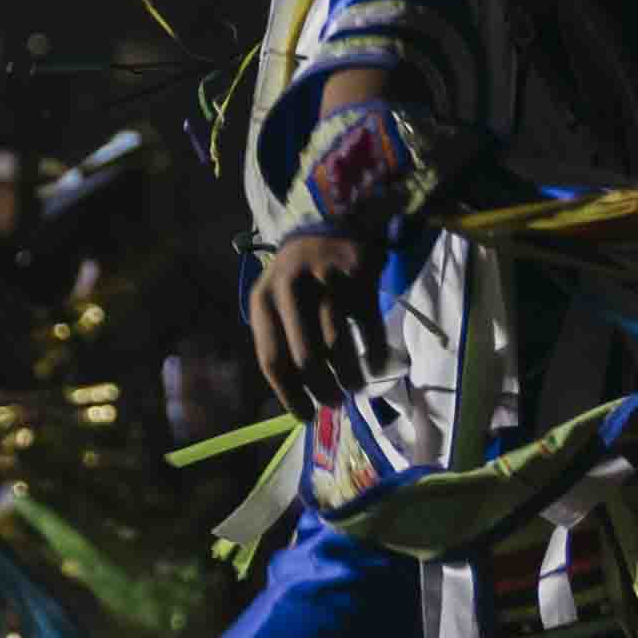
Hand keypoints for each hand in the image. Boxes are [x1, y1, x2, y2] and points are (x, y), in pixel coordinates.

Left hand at [248, 226, 391, 405]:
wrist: (335, 222)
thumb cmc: (303, 277)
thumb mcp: (279, 301)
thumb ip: (283, 340)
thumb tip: (299, 398)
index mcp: (262, 298)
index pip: (271, 359)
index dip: (289, 394)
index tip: (306, 416)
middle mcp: (290, 287)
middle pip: (306, 359)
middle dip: (322, 390)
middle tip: (333, 404)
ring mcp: (326, 279)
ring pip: (339, 346)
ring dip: (349, 377)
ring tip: (353, 387)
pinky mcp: (360, 274)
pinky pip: (369, 328)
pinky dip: (374, 354)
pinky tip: (374, 366)